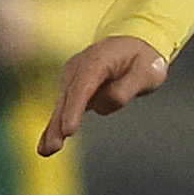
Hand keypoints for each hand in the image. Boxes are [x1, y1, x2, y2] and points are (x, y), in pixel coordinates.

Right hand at [39, 35, 169, 153]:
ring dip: (54, 127)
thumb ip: (129, 87)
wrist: (134, 44)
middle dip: (60, 122)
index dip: (74, 109)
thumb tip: (109, 102)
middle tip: (53, 147)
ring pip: (62, 106)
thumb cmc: (143, 59)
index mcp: (98, 60)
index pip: (83, 86)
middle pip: (68, 98)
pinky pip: (63, 109)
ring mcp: (73, 77)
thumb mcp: (148, 71)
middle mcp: (79, 67)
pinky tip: (46, 145)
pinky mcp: (72, 87)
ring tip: (47, 150)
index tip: (68, 130)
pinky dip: (54, 126)